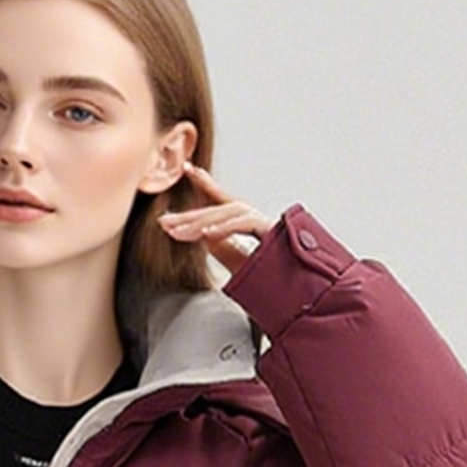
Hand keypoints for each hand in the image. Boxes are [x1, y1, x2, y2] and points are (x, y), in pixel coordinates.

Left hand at [156, 162, 273, 278]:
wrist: (301, 297)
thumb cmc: (274, 284)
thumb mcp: (239, 265)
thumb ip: (222, 247)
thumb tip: (201, 233)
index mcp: (251, 226)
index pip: (224, 203)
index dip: (206, 185)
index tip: (188, 169)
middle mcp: (259, 220)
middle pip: (220, 210)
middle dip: (190, 217)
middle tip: (165, 223)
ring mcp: (268, 224)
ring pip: (230, 213)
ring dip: (202, 223)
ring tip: (180, 233)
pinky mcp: (275, 233)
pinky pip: (246, 224)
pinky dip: (225, 228)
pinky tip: (206, 234)